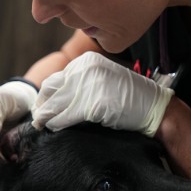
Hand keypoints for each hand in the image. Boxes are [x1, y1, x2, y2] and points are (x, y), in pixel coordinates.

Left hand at [32, 52, 173, 135]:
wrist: (154, 107)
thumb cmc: (129, 97)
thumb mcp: (102, 80)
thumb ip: (81, 82)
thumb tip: (55, 98)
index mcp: (87, 62)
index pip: (55, 79)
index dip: (45, 96)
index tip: (40, 107)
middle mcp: (86, 70)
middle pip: (51, 90)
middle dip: (42, 106)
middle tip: (37, 119)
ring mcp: (90, 86)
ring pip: (56, 104)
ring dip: (46, 117)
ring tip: (42, 125)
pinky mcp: (93, 104)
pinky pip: (67, 116)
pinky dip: (58, 123)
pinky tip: (54, 128)